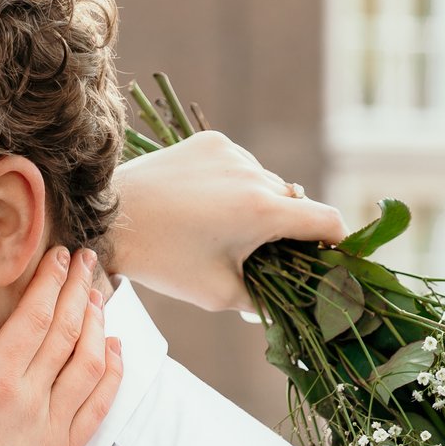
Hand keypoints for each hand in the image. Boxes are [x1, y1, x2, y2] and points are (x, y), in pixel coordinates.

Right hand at [0, 247, 123, 445]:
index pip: (35, 318)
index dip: (51, 282)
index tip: (61, 256)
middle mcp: (34, 402)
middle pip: (69, 332)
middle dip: (82, 290)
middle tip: (89, 260)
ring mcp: (56, 428)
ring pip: (92, 363)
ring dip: (99, 323)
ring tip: (100, 294)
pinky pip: (102, 404)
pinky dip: (114, 371)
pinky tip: (115, 350)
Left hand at [106, 131, 346, 312]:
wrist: (108, 219)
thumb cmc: (163, 261)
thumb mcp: (218, 293)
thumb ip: (266, 299)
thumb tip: (294, 305)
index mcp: (262, 211)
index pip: (328, 221)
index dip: (336, 244)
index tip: (329, 259)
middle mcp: (254, 173)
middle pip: (296, 204)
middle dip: (288, 230)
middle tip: (264, 256)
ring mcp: (232, 152)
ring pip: (267, 183)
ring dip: (260, 206)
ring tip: (223, 229)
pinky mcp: (210, 141)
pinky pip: (241, 166)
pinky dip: (236, 185)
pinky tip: (206, 204)